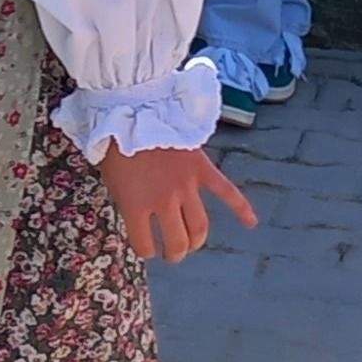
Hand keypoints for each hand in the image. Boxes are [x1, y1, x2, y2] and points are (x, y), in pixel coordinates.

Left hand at [97, 144, 260, 260]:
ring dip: (197, 240)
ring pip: (200, 226)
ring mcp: (186, 187)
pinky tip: (251, 223)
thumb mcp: (109, 178)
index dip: (145, 250)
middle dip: (176, 252)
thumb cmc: (114, 142)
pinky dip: (242, 208)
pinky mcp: (202, 169)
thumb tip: (136, 213)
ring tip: (193, 244)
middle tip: (172, 254)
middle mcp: (164, 202)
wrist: (133, 108)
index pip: (145, 245)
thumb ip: (125, 200)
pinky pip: (227, 192)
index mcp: (136, 207)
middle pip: (178, 241)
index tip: (146, 248)